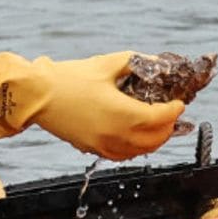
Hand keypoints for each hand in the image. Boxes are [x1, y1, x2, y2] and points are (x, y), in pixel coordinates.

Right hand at [28, 52, 185, 160]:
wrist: (37, 95)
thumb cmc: (70, 77)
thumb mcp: (108, 63)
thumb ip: (138, 63)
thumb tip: (160, 63)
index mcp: (121, 112)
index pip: (160, 118)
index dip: (174, 110)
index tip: (180, 102)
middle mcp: (115, 134)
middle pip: (155, 138)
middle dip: (169, 125)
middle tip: (172, 112)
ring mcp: (103, 145)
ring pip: (141, 150)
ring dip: (155, 139)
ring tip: (159, 124)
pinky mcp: (92, 149)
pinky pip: (123, 155)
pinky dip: (137, 147)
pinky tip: (138, 136)